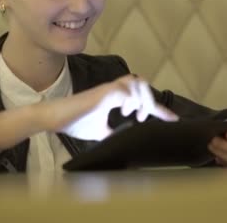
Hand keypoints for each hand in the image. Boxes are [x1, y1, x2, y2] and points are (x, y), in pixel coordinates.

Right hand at [48, 75, 177, 139]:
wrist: (54, 118)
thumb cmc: (75, 123)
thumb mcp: (100, 132)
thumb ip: (114, 133)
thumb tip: (125, 144)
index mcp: (116, 97)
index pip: (143, 97)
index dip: (160, 109)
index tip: (173, 120)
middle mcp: (114, 90)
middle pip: (142, 83)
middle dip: (150, 101)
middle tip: (143, 118)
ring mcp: (108, 90)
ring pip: (136, 82)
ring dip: (142, 99)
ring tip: (136, 115)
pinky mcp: (102, 94)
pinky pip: (124, 90)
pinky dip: (131, 100)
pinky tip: (126, 112)